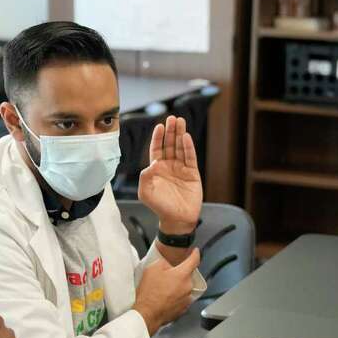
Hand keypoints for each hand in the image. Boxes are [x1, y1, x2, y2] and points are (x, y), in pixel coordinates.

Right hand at [132, 248, 200, 334]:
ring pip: (185, 287)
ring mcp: (187, 299)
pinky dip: (176, 297)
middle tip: (167, 276)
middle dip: (179, 274)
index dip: (195, 254)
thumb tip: (168, 264)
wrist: (147, 314)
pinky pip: (182, 298)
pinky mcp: (183, 309)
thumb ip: (164, 262)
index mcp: (182, 275)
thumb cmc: (149, 293)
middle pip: (188, 275)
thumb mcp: (152, 269)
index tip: (195, 252)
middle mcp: (188, 287)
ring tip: (164, 289)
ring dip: (177, 286)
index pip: (194, 260)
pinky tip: (165, 297)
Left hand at [138, 115, 201, 232]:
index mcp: (157, 169)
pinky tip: (186, 137)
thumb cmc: (160, 207)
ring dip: (180, 134)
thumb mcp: (146, 193)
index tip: (159, 126)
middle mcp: (169, 166)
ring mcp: (181, 168)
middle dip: (170, 131)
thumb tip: (151, 164)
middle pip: (170, 144)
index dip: (158, 137)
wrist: (177, 219)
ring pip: (180, 147)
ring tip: (180, 121)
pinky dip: (189, 147)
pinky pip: (190, 157)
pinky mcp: (192, 173)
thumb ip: (145, 178)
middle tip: (172, 118)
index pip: (157, 149)